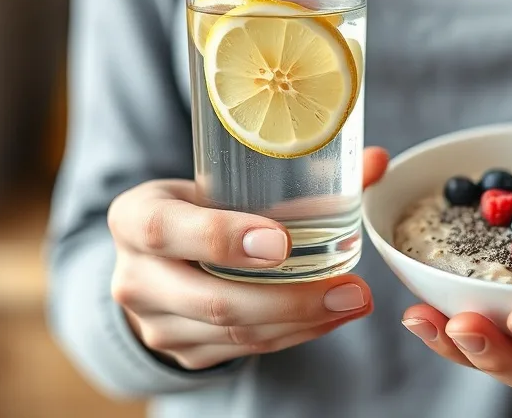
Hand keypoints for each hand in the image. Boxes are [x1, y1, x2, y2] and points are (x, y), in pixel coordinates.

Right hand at [109, 147, 389, 369]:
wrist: (154, 260)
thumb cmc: (200, 207)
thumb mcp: (222, 182)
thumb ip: (297, 173)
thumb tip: (376, 160)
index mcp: (135, 217)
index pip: (167, 230)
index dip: (222, 238)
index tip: (282, 243)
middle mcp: (135, 276)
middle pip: (211, 299)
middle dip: (289, 300)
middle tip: (351, 287)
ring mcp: (156, 323)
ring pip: (235, 331)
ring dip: (303, 321)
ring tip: (356, 300)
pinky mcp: (183, 352)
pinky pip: (245, 349)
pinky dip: (293, 334)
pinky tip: (331, 316)